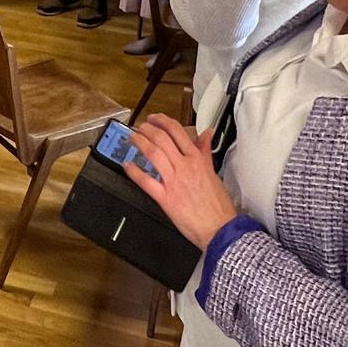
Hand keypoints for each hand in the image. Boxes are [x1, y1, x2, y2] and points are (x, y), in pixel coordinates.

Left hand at [124, 115, 240, 249]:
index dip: (162, 121)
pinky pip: (146, 181)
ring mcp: (174, 181)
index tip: (154, 119)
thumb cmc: (218, 204)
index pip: (177, 131)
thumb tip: (206, 135)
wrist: (219, 227)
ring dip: (139, 142)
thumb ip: (205, 151)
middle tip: (140, 127)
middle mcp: (184, 166)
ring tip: (132, 138)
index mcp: (197, 159)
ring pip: (153, 153)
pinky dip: (134, 171)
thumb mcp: (213, 172)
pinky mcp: (166, 198)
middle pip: (162, 139)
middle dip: (147, 129)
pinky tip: (127, 165)